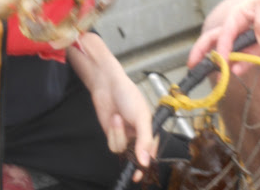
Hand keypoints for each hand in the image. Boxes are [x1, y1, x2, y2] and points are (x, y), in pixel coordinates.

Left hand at [68, 34, 155, 181]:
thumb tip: (146, 161)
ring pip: (122, 150)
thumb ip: (145, 140)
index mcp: (150, 130)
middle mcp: (138, 136)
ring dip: (118, 134)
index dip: (148, 165)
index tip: (141, 174)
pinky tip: (114, 119)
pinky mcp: (112, 135)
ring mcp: (125, 136)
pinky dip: (112, 133)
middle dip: (133, 161)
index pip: (152, 153)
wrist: (107, 84)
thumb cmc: (128, 95)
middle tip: (133, 173)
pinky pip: (113, 144)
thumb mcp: (141, 116)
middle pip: (137, 158)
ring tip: (118, 118)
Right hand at [187, 0, 259, 73]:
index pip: (225, 32)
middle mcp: (236, 28)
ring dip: (221, 65)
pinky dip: (240, 67)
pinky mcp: (255, 50)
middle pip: (214, 39)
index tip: (221, 60)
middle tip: (193, 65)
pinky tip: (234, 72)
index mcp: (237, 15)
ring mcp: (244, 40)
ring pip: (228, 53)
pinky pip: (246, 60)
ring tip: (218, 80)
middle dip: (202, 51)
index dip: (222, 46)